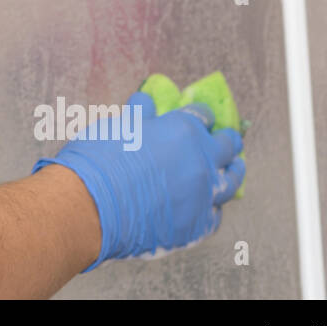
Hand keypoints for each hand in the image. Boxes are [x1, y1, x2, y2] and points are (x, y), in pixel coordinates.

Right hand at [31, 91, 244, 271]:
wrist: (91, 206)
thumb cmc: (99, 160)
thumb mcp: (118, 126)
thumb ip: (140, 114)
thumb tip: (148, 99)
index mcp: (183, 131)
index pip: (201, 116)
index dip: (200, 114)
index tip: (201, 115)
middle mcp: (201, 161)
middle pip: (227, 146)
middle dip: (227, 139)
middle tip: (229, 138)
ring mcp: (203, 195)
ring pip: (231, 180)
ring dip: (234, 171)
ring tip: (236, 167)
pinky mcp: (197, 225)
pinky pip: (215, 214)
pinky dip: (214, 206)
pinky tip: (210, 205)